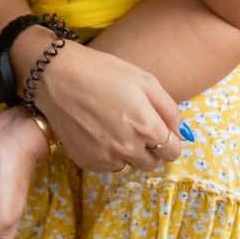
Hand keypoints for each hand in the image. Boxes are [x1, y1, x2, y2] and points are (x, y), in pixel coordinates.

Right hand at [32, 42, 183, 173]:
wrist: (56, 76)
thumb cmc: (103, 72)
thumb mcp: (145, 81)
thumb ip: (170, 110)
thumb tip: (183, 134)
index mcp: (146, 127)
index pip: (172, 152)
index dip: (169, 140)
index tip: (158, 129)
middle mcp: (128, 148)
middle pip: (152, 163)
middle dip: (149, 148)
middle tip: (134, 125)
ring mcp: (105, 158)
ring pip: (129, 165)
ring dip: (128, 152)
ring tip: (113, 126)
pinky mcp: (86, 161)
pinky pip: (107, 166)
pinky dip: (107, 154)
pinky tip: (97, 132)